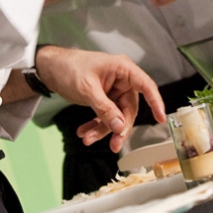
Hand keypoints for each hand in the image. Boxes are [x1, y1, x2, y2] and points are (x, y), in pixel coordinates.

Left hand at [35, 46, 165, 152]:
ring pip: (116, 116)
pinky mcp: (103, 99)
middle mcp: (121, 80)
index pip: (146, 86)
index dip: (156, 102)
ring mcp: (112, 90)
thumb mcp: (88, 90)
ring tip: (87, 139)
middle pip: (129, 109)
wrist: (50, 68)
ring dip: (103, 130)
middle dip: (118, 128)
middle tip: (113, 145)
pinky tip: (84, 133)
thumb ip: (105, 109)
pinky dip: (95, 125)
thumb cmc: (70, 68)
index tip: (161, 119)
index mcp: (123, 69)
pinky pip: (105, 116)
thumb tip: (119, 126)